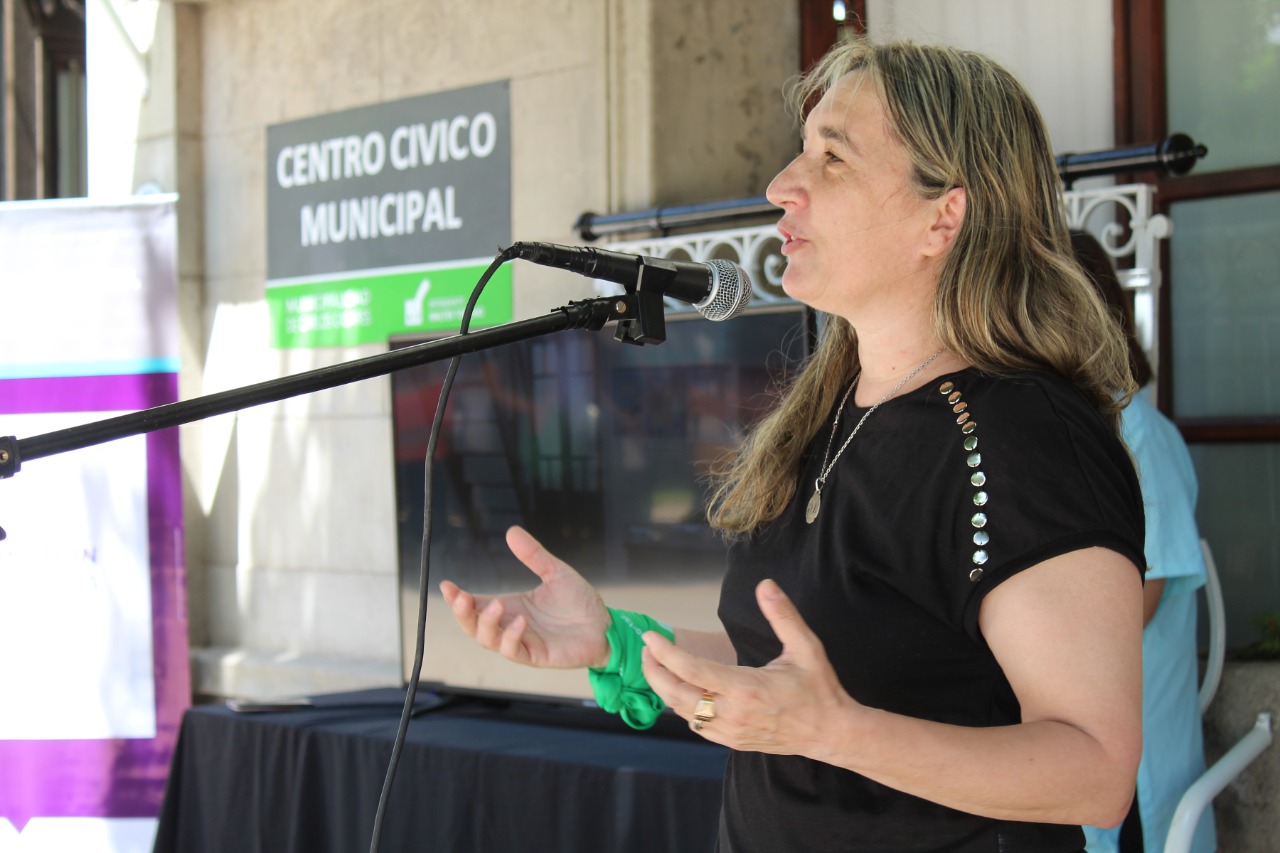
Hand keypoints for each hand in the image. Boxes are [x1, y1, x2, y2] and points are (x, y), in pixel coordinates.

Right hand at [439, 526, 611, 668]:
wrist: (605, 625)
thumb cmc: (580, 603)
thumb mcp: (555, 572)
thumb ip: (533, 555)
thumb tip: (511, 531)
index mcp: (511, 607)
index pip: (476, 605)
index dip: (458, 598)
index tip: (446, 585)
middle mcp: (511, 625)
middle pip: (473, 626)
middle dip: (462, 613)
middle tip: (460, 597)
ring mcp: (522, 642)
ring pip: (488, 640)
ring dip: (486, 624)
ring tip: (497, 604)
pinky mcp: (536, 656)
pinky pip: (514, 652)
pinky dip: (511, 638)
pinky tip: (520, 621)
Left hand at [641, 578, 856, 757]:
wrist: (831, 733)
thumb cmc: (819, 688)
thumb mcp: (806, 647)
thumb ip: (783, 615)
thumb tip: (765, 585)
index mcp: (746, 687)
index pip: (691, 670)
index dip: (665, 652)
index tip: (650, 636)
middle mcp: (733, 713)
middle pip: (676, 694)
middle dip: (654, 671)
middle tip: (647, 650)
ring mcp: (731, 731)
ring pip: (683, 712)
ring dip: (665, 689)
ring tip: (658, 667)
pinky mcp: (733, 742)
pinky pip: (697, 726)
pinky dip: (683, 707)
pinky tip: (683, 691)